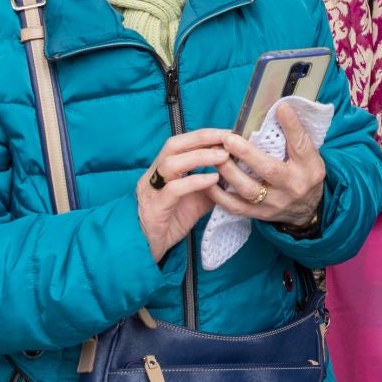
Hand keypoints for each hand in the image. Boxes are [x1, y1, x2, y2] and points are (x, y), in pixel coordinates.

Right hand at [135, 128, 231, 262]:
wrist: (146, 249)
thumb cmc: (170, 222)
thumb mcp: (196, 201)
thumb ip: (211, 187)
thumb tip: (234, 174)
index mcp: (162, 170)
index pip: (181, 143)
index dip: (204, 135)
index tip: (229, 132)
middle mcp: (154, 175)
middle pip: (174, 145)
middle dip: (202, 138)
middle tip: (227, 137)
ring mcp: (152, 190)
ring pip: (171, 163)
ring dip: (200, 156)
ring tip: (223, 156)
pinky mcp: (155, 208)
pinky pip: (174, 189)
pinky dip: (195, 181)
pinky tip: (212, 180)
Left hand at [210, 101, 329, 228]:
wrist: (308, 210)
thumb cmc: (305, 174)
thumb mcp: (309, 155)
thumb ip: (296, 135)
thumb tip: (281, 107)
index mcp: (310, 168)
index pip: (301, 145)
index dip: (292, 127)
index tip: (280, 108)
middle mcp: (294, 186)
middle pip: (270, 170)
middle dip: (247, 154)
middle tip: (228, 138)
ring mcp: (276, 203)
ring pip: (249, 190)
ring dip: (229, 172)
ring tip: (215, 156)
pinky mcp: (260, 215)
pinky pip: (236, 207)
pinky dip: (220, 195)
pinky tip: (208, 181)